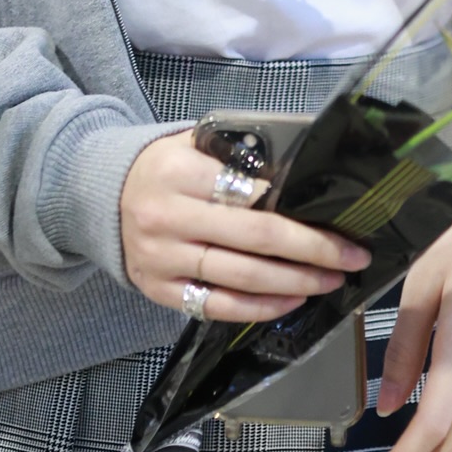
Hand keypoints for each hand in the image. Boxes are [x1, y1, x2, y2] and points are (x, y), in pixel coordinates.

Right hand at [118, 131, 370, 322]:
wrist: (100, 195)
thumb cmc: (165, 167)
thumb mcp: (195, 144)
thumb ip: (242, 155)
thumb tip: (308, 169)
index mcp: (180, 173)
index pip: (252, 195)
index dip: (300, 212)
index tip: (339, 219)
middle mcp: (168, 218)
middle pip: (256, 239)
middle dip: (313, 249)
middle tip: (351, 255)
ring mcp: (162, 259)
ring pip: (241, 278)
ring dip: (295, 281)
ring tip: (331, 279)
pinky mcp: (158, 290)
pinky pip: (217, 306)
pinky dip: (260, 308)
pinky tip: (293, 300)